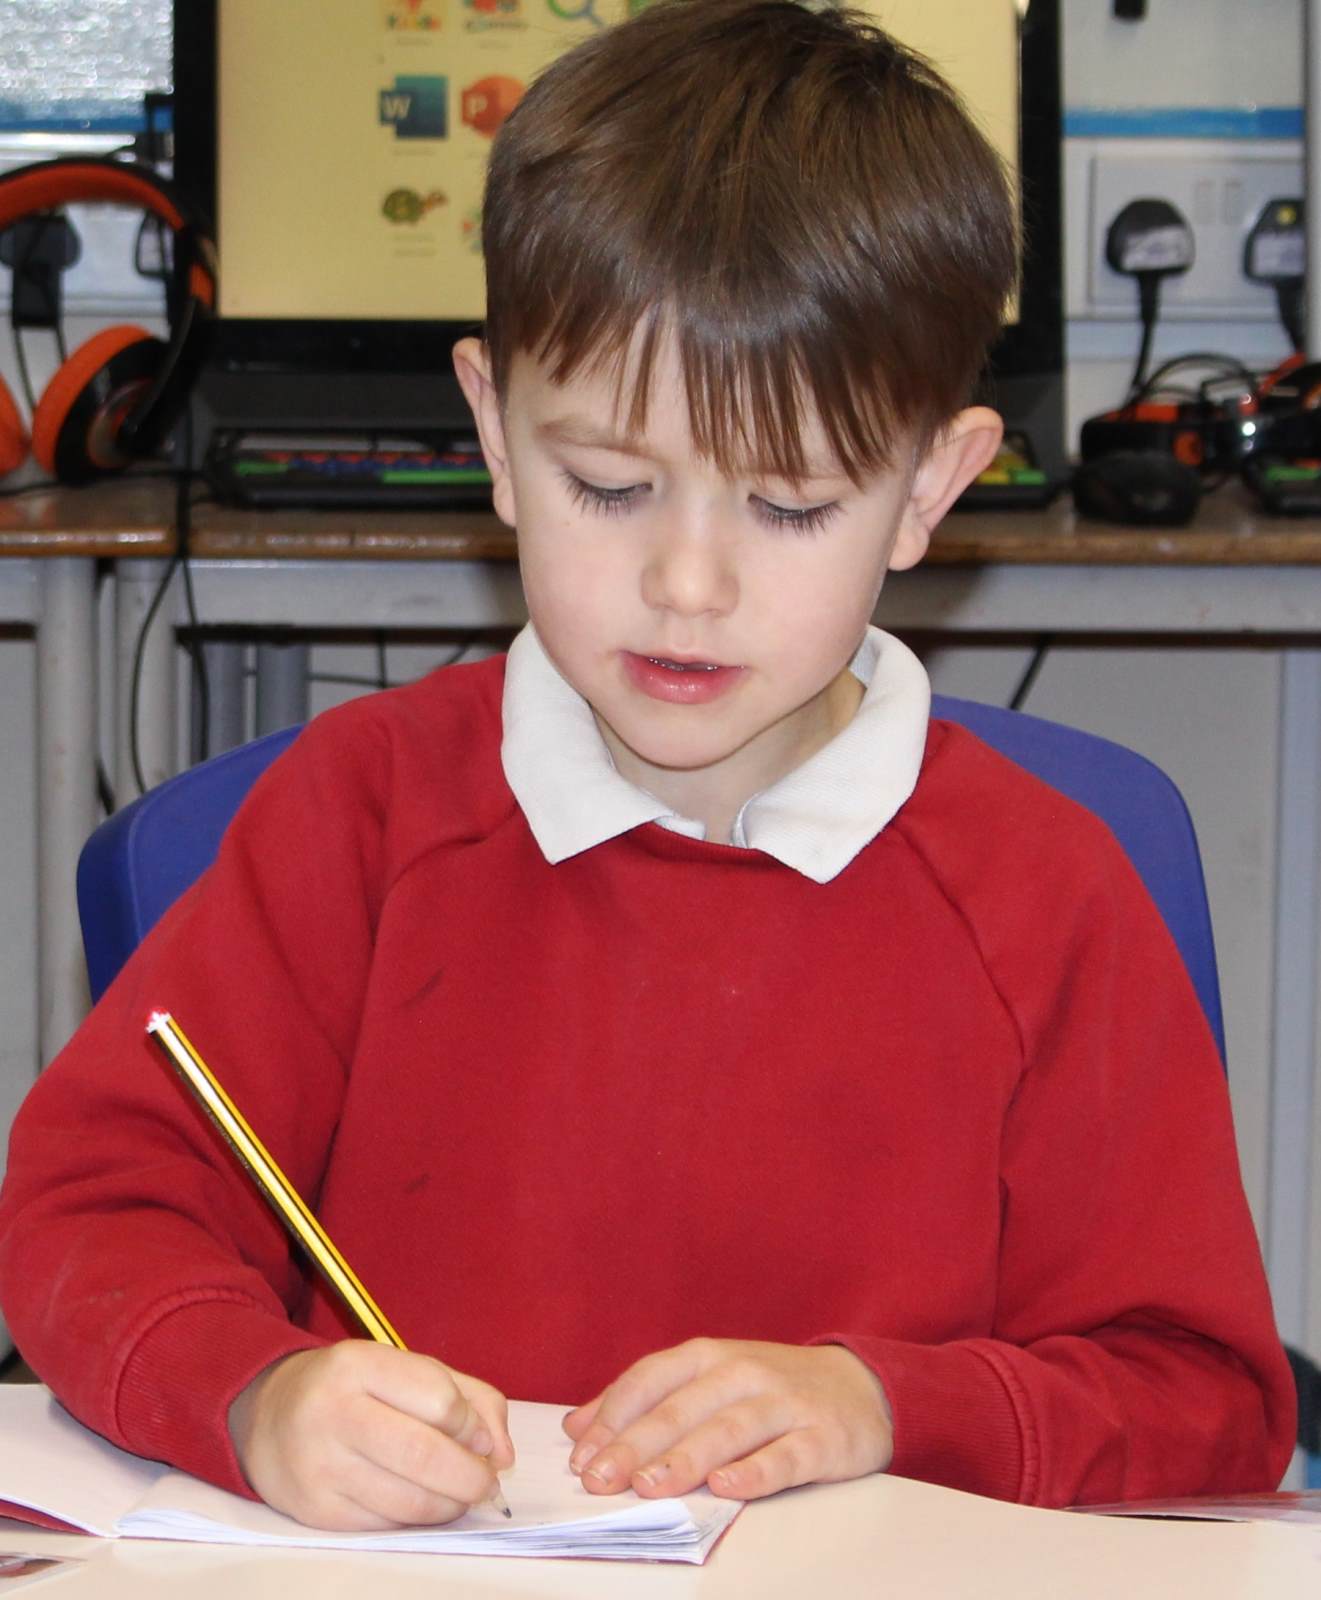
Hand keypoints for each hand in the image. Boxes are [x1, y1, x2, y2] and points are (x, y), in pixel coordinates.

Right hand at [228, 1341, 513, 1529]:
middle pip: (424, 1455)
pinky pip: (384, 1525)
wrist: (268, 1415)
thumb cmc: (354, 1389)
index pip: (438, 1400)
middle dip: (471, 1476)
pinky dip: (416, 1519)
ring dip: (450, 1504)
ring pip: (408, 1500)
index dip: (474, 1427)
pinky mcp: (315, 1510)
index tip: (484, 1440)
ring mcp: (320, 1465)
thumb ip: (469, 1397)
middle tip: (487, 1482)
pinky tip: (422, 1503)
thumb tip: (503, 1453)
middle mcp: (333, 1413)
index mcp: (360, 1365)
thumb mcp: (407, 1369)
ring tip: (460, 1494)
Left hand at [562, 1338, 892, 1501]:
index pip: (651, 1379)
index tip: (581, 1454)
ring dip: (686, 1458)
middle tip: (601, 1478)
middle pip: (682, 1408)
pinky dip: (755, 1471)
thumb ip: (646, 1400)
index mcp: (709, 1356)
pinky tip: (727, 1487)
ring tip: (651, 1484)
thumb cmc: (770, 1387)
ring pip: (728, 1429)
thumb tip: (578, 1428)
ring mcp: (784, 1403)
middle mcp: (743, 1372)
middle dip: (636, 1444)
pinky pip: (785, 1455)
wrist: (862, 1385)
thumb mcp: (709, 1380)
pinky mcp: (822, 1437)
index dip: (613, 1415)